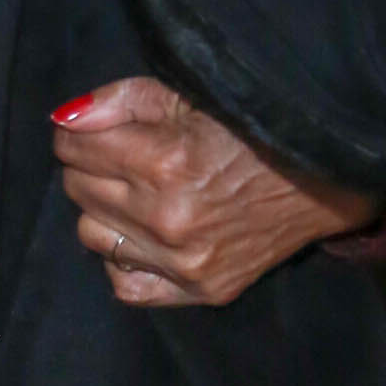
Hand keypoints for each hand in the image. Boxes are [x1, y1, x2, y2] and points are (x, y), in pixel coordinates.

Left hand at [51, 77, 380, 305]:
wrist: (320, 178)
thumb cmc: (248, 128)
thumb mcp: (185, 95)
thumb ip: (118, 101)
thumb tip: (64, 119)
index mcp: (163, 160)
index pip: (72, 146)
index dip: (78, 132)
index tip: (94, 130)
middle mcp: (168, 217)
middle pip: (77, 188)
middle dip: (89, 165)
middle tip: (121, 156)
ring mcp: (185, 262)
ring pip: (90, 234)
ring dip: (103, 210)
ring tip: (135, 193)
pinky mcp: (202, 290)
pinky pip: (125, 284)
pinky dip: (124, 258)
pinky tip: (144, 235)